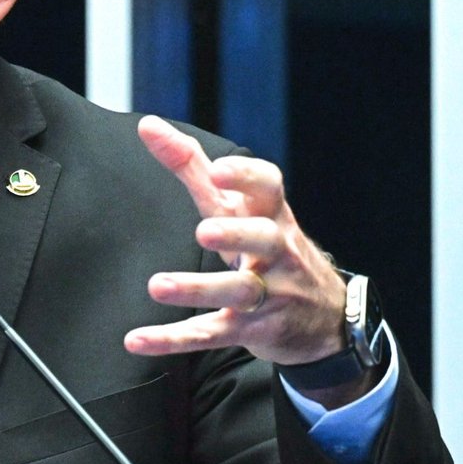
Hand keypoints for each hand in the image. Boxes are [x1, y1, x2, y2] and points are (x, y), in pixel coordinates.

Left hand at [124, 117, 348, 375]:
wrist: (325, 317)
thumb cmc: (267, 245)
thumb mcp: (237, 207)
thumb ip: (192, 166)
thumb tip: (148, 124)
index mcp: (271, 215)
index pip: (269, 188)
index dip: (246, 178)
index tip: (217, 172)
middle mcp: (275, 253)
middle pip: (263, 240)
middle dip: (236, 234)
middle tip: (203, 231)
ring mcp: (267, 294)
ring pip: (238, 292)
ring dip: (198, 289)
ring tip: (158, 286)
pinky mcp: (250, 330)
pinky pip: (212, 334)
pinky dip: (174, 338)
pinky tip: (137, 339)